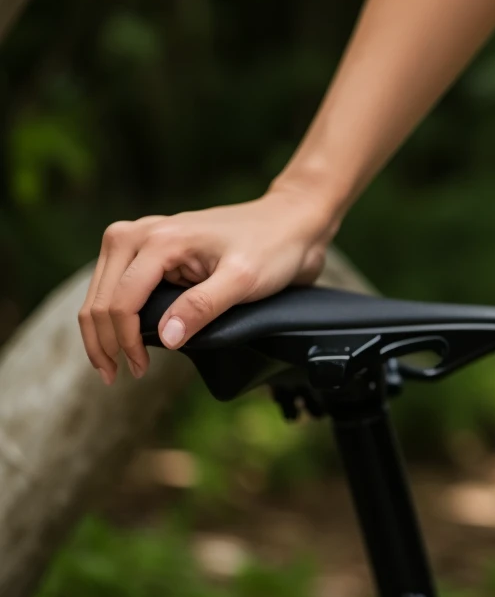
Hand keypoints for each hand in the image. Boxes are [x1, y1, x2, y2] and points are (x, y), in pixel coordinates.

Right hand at [77, 184, 335, 384]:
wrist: (292, 220)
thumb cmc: (274, 246)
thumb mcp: (244, 280)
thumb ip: (203, 306)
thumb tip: (164, 338)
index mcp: (160, 240)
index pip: (121, 302)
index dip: (124, 343)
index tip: (139, 370)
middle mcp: (142, 232)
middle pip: (99, 298)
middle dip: (102, 341)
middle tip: (116, 376)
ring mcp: (143, 237)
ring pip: (99, 292)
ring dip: (101, 330)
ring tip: (116, 363)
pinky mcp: (151, 247)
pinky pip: (115, 284)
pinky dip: (113, 313)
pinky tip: (125, 337)